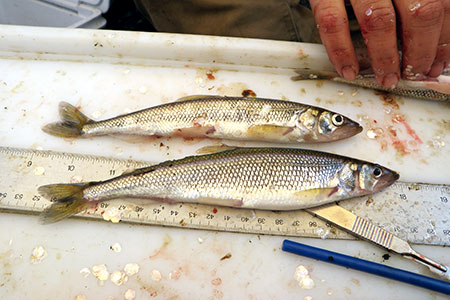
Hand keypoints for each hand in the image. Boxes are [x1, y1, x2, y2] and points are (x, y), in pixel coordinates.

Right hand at [309, 0, 449, 86]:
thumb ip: (414, 8)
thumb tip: (432, 46)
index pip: (441, 6)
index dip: (443, 41)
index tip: (437, 63)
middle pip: (419, 13)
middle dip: (420, 51)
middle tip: (413, 73)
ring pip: (379, 21)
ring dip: (386, 57)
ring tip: (386, 76)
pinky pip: (333, 23)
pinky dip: (341, 51)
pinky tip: (348, 69)